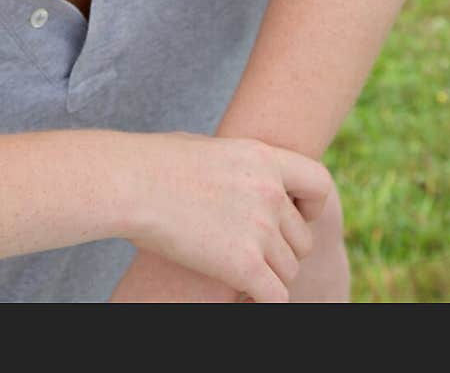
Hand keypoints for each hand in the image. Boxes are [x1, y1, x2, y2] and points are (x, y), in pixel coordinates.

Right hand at [125, 133, 327, 302]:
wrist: (130, 182)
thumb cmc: (154, 163)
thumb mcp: (207, 148)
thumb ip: (235, 165)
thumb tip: (238, 174)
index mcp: (264, 158)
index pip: (319, 184)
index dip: (312, 207)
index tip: (295, 218)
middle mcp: (270, 191)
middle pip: (302, 238)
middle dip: (281, 250)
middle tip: (249, 253)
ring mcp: (260, 228)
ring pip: (289, 270)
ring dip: (267, 275)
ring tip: (235, 272)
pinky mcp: (244, 264)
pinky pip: (276, 296)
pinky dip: (261, 300)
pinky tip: (238, 293)